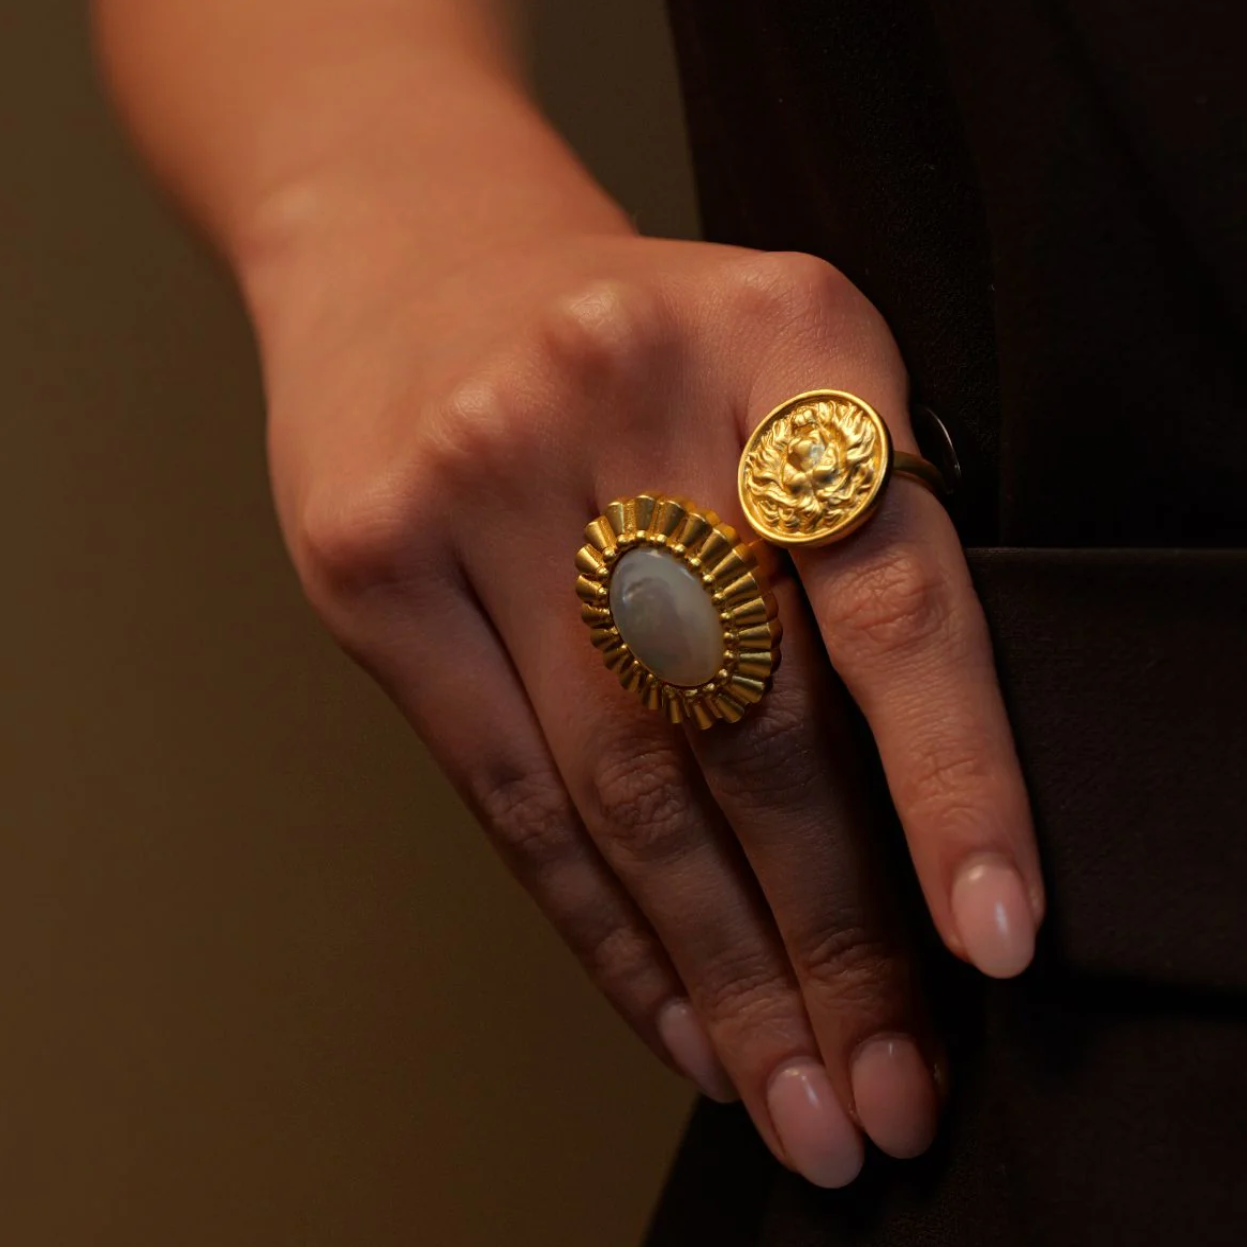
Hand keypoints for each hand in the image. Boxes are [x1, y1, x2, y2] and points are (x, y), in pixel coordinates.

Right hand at [251, 224, 1043, 1186]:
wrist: (414, 255)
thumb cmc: (630, 347)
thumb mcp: (769, 378)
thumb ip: (843, 553)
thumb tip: (909, 830)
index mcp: (782, 333)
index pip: (894, 594)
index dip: (954, 783)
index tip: (989, 941)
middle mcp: (627, 392)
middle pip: (753, 722)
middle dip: (832, 934)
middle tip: (882, 1085)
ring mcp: (480, 476)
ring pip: (627, 784)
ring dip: (722, 964)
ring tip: (789, 1088)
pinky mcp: (372, 560)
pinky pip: (505, 792)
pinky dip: (602, 924)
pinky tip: (671, 1011)